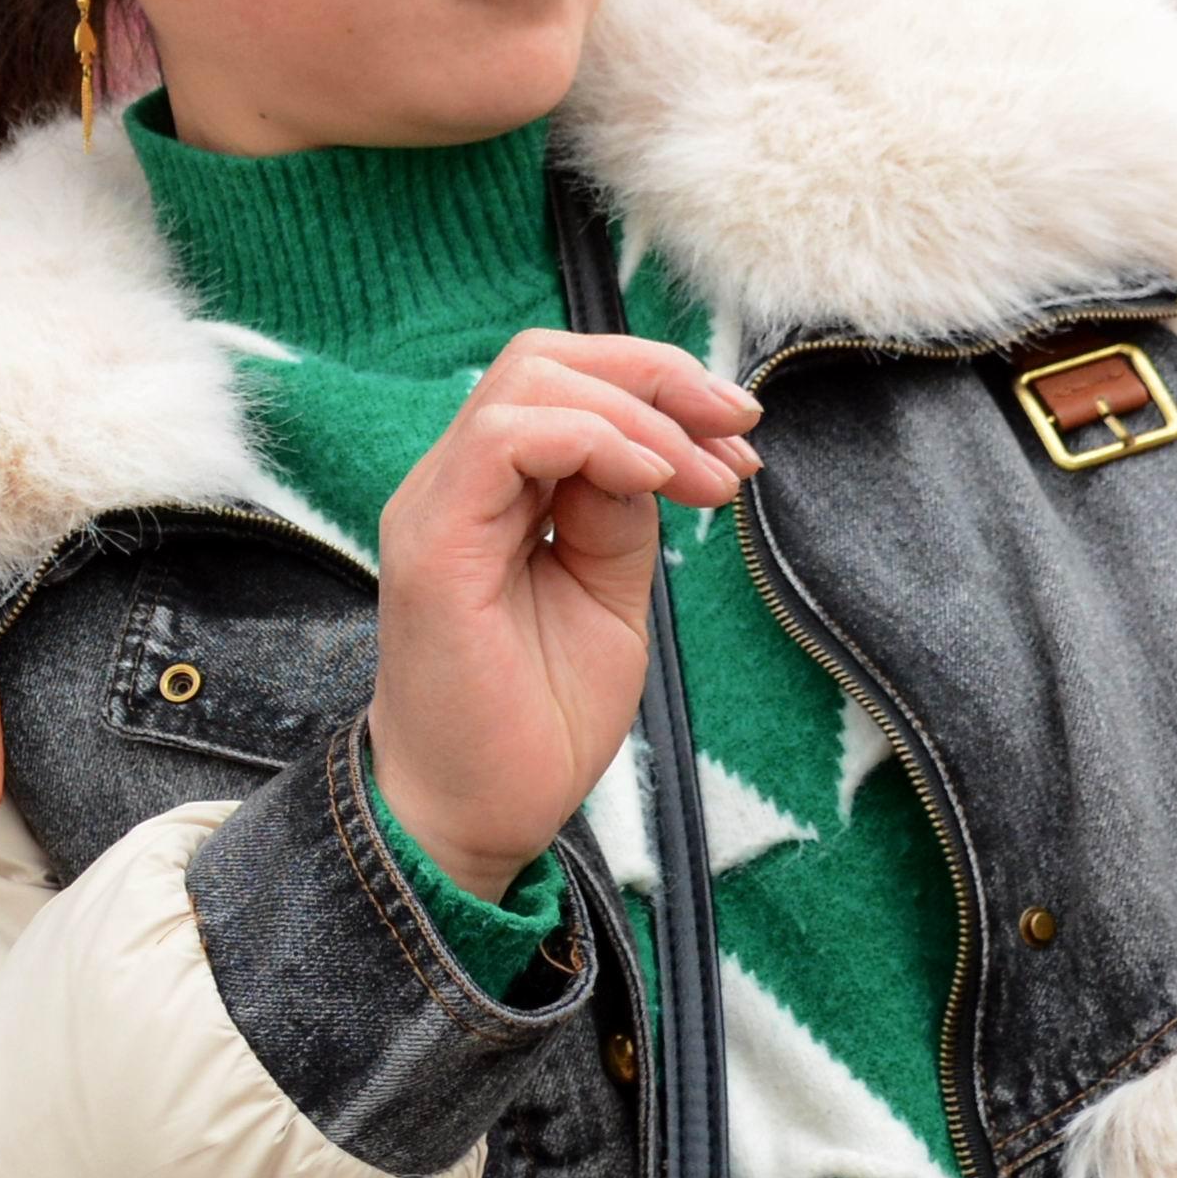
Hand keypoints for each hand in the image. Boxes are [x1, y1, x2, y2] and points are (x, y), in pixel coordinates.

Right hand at [362, 330, 758, 899]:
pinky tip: (653, 480)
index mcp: (493, 493)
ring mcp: (437, 507)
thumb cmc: (537, 721)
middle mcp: (456, 485)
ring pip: (526, 379)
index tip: (742, 437)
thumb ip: (622, 515)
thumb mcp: (611, 595)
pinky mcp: (433, 545)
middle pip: (545, 358)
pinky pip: (503, 439)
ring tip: (703, 475)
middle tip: (738, 431)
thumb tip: (654, 448)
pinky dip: (594, 438)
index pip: (564, 382)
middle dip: (658, 375)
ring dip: (638, 410)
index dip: (661, 386)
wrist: (479, 819)